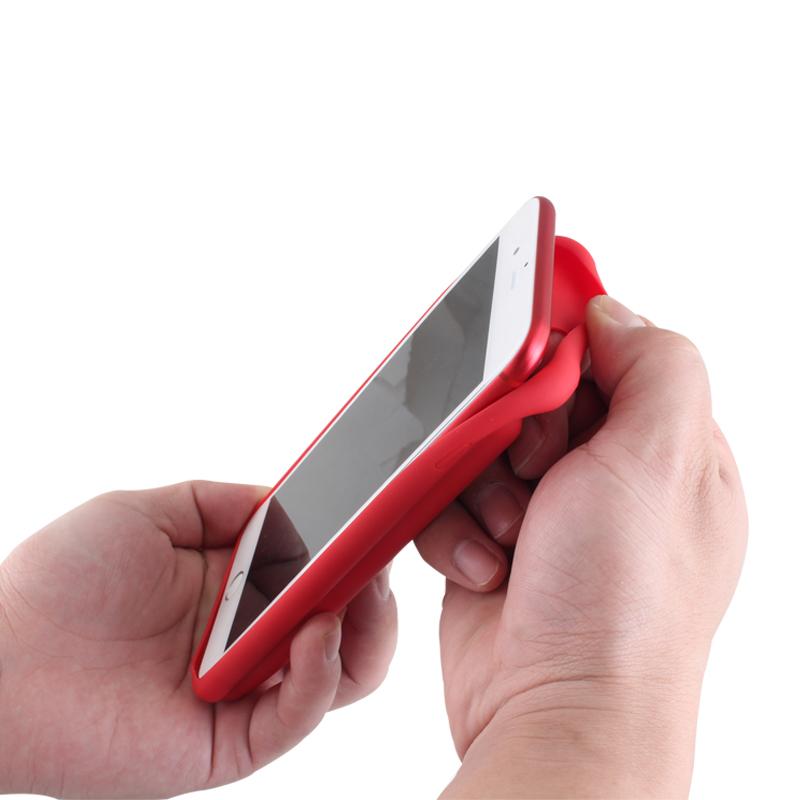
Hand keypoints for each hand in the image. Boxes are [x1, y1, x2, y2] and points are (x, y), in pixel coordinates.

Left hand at [0, 481, 396, 797]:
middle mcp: (246, 640)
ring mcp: (242, 690)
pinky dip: (322, 673)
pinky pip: (296, 716)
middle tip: (377, 561)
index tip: (375, 524)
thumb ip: (225, 502)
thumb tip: (292, 499)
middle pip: (344, 628)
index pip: (317, 575)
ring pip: (338, 676)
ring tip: (356, 592)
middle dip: (373, 593)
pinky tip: (314, 628)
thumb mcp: (152, 510)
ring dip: (363, 631)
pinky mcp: (228, 742)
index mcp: (235, 589)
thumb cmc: (62, 577)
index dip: (352, 553)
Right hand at [416, 296, 746, 797]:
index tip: (534, 342)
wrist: (553, 710)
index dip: (572, 346)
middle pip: (535, 397)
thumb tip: (612, 313)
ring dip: (484, 484)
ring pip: (480, 443)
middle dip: (520, 426)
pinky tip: (487, 565)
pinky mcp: (489, 540)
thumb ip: (655, 365)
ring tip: (514, 533)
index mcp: (668, 455)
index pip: (615, 358)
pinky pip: (448, 494)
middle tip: (538, 465)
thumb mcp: (665, 462)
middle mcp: (608, 482)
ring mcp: (545, 514)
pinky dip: (455, 525)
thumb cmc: (621, 607)